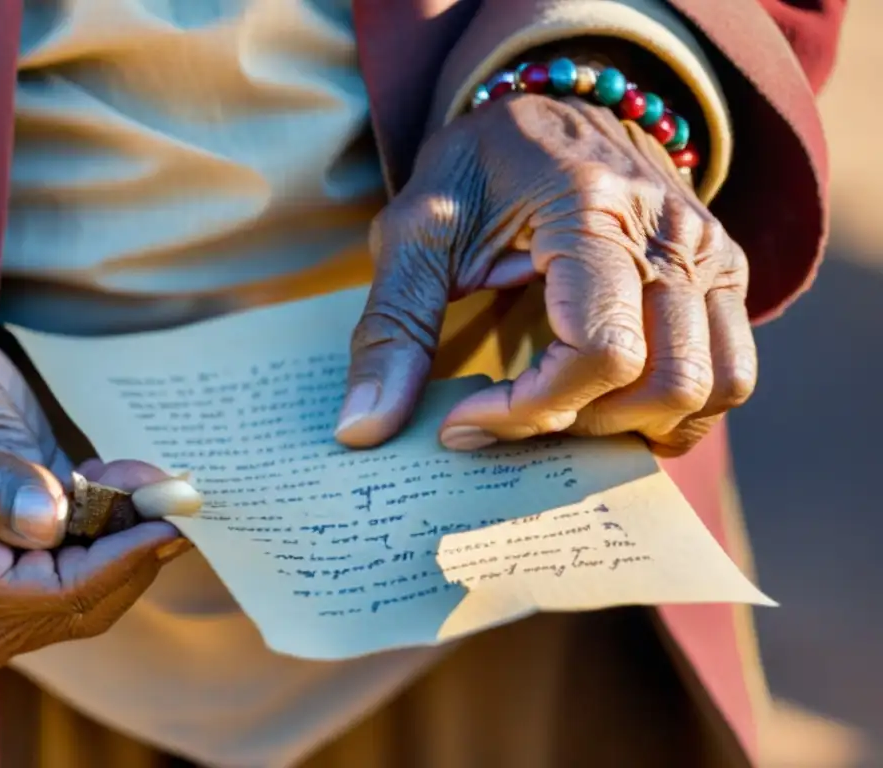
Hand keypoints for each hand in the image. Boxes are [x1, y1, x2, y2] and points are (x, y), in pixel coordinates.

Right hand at [0, 335, 186, 667]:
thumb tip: (49, 524)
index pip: (52, 596)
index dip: (118, 562)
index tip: (166, 525)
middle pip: (83, 603)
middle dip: (135, 549)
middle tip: (168, 491)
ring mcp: (5, 576)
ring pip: (96, 584)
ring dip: (132, 534)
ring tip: (143, 477)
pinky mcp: (31, 548)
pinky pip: (91, 558)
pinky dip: (120, 526)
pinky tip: (123, 482)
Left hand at [335, 94, 755, 456]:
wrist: (552, 105)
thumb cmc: (478, 167)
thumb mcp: (416, 231)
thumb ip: (392, 327)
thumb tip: (364, 430)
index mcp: (594, 210)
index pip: (599, 351)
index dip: (528, 412)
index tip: (462, 422)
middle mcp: (674, 235)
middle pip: (664, 384)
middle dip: (576, 425)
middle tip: (510, 416)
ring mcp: (713, 256)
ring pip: (711, 390)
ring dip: (632, 426)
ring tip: (560, 412)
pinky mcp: (726, 276)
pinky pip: (730, 377)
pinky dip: (676, 413)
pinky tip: (611, 405)